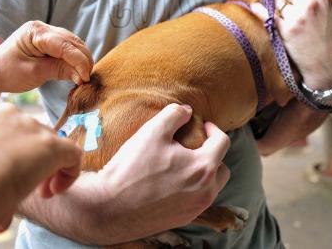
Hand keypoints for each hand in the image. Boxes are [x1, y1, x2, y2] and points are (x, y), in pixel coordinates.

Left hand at [0, 21, 93, 93]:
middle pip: (73, 42)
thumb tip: (82, 76)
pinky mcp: (48, 40)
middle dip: (83, 60)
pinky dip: (75, 58)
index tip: (86, 78)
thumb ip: (59, 71)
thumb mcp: (34, 73)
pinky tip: (78, 70)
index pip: (65, 45)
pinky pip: (68, 47)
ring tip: (84, 76)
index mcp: (36, 32)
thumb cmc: (7, 73)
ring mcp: (46, 32)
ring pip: (74, 43)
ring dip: (82, 59)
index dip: (79, 61)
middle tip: (87, 79)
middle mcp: (43, 27)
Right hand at [0, 103, 81, 247]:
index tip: (4, 176)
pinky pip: (72, 155)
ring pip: (51, 145)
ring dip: (48, 170)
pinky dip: (69, 174)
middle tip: (23, 187)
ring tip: (39, 193)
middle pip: (31, 136)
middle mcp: (8, 115)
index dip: (11, 154)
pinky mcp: (51, 145)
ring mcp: (31, 127)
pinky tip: (51, 192)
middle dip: (31, 162)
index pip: (6, 130)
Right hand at [91, 104, 230, 241]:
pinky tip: (172, 182)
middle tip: (195, 145)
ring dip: (204, 173)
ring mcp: (195, 209)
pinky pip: (197, 201)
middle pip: (222, 168)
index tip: (202, 125)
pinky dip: (192, 189)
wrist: (110, 207)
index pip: (222, 143)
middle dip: (212, 154)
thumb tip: (187, 111)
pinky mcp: (183, 219)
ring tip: (183, 164)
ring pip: (212, 187)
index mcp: (203, 168)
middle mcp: (205, 192)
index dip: (213, 129)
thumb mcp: (152, 131)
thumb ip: (174, 115)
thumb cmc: (132, 168)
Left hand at [251, 0, 331, 88]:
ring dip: (272, 2)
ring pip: (277, 2)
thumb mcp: (330, 16)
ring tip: (265, 0)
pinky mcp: (286, 31)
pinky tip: (255, 6)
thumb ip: (316, 4)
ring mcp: (296, 17)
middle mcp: (309, 5)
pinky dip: (260, 10)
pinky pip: (268, 15)